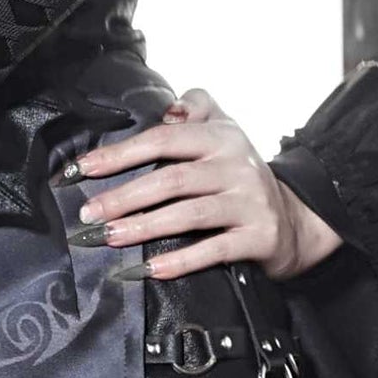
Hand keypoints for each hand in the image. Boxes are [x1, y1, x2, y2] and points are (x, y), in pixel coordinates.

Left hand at [62, 88, 344, 282]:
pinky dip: (180, 262)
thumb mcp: (226, 130)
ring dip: (143, 228)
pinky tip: (151, 270)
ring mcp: (249, 203)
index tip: (82, 170)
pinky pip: (213, 251)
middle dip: (124, 197)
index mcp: (222, 137)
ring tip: (110, 238)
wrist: (294, 220)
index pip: (163, 139)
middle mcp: (237, 166)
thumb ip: (197, 108)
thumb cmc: (240, 175)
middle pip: (171, 178)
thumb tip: (169, 109)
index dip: (120, 154)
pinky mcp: (258, 238)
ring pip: (188, 214)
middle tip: (88, 214)